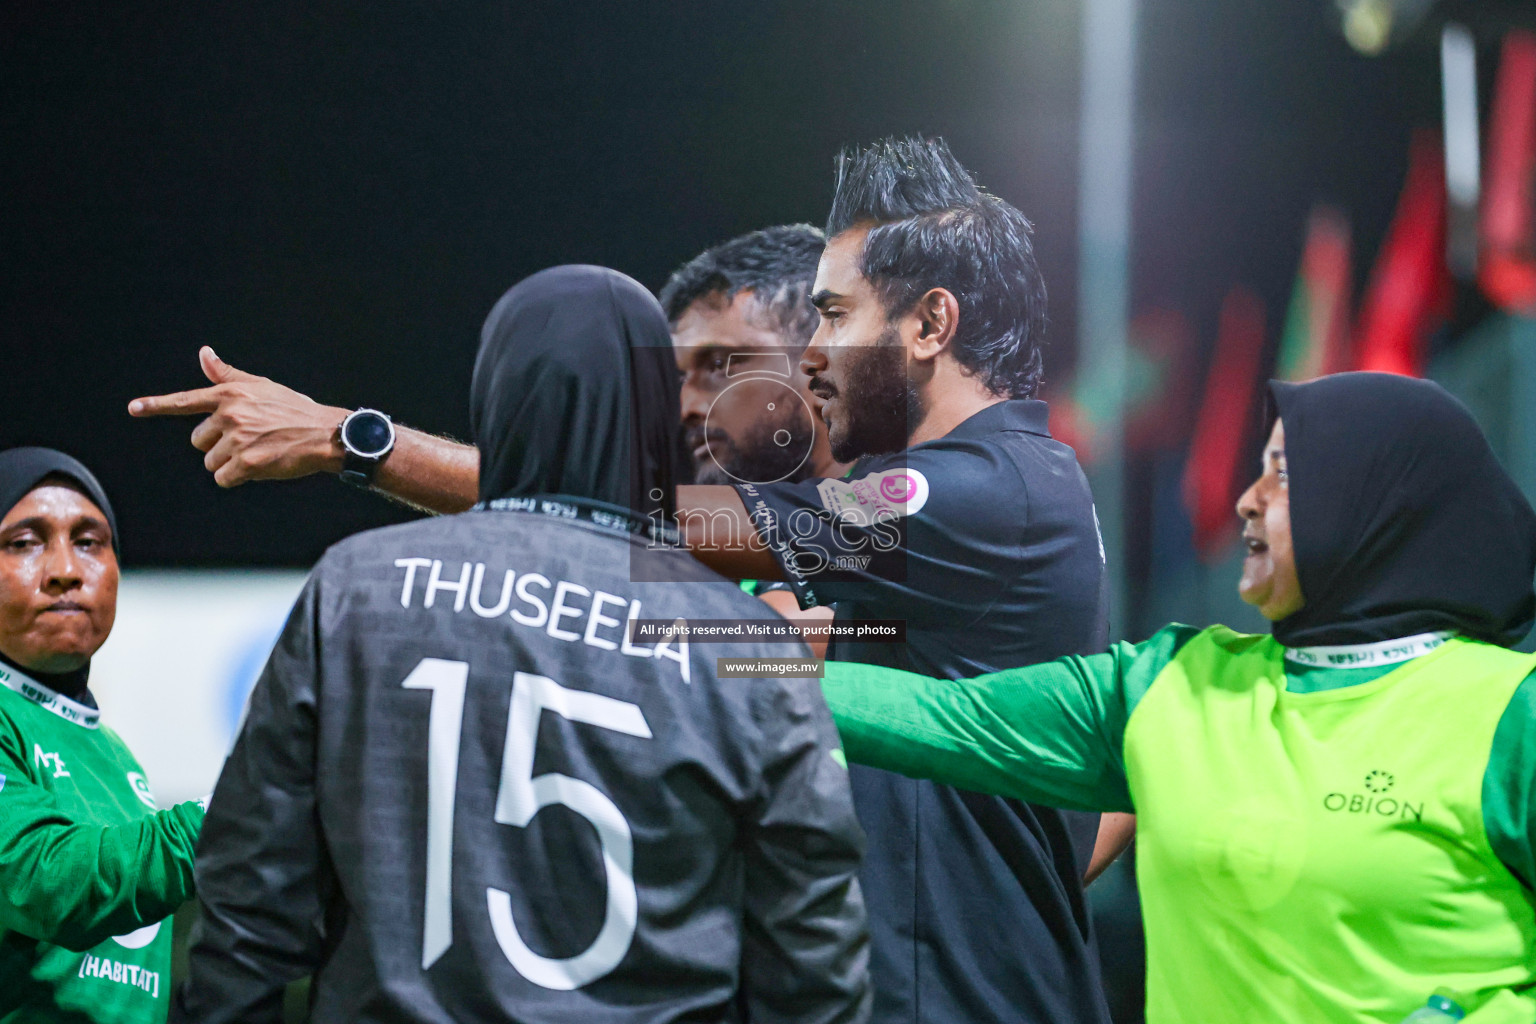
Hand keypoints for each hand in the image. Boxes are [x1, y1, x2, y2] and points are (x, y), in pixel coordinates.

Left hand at [129, 347, 348, 486]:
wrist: (325, 434)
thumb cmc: (294, 410)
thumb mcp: (261, 387)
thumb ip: (227, 375)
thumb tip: (204, 354)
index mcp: (229, 394)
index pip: (185, 400)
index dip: (156, 405)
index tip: (133, 408)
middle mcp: (229, 414)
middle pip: (198, 441)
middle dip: (218, 445)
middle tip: (248, 440)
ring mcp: (237, 439)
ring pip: (210, 462)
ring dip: (229, 463)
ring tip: (257, 452)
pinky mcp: (246, 463)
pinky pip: (223, 478)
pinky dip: (237, 478)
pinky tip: (259, 466)